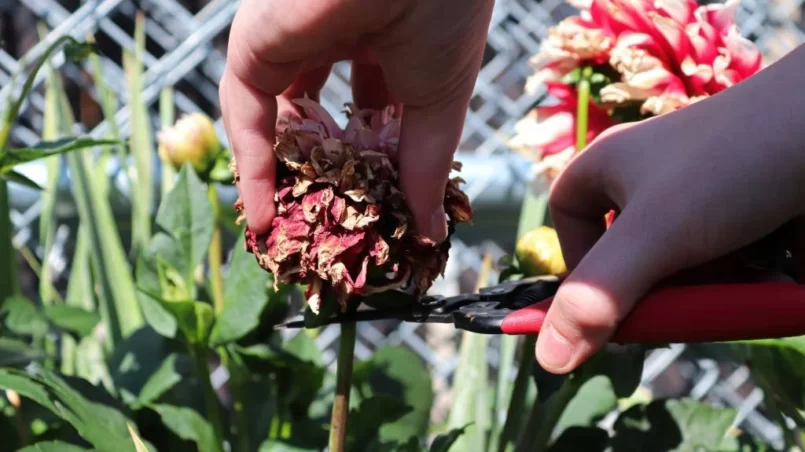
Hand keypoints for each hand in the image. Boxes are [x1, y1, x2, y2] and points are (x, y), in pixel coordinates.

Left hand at [219, 0, 494, 240]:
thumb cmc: (444, 13)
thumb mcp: (439, 103)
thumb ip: (425, 168)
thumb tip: (431, 231)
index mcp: (383, 42)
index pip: (369, 112)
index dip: (371, 162)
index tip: (374, 209)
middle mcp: (332, 38)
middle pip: (317, 119)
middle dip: (322, 174)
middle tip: (324, 228)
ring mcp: (291, 39)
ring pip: (275, 119)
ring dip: (280, 179)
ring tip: (287, 235)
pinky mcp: (255, 44)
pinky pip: (244, 114)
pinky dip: (250, 167)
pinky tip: (261, 216)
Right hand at [536, 44, 804, 373]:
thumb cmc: (730, 168)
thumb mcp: (653, 236)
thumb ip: (597, 299)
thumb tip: (547, 360)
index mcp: (609, 167)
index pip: (569, 218)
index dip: (580, 266)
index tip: (608, 306)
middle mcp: (652, 180)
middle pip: (630, 257)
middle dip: (662, 289)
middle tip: (686, 308)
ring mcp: (706, 196)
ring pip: (685, 268)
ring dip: (712, 290)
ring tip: (743, 282)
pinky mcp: (752, 215)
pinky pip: (731, 264)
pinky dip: (746, 282)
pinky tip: (771, 275)